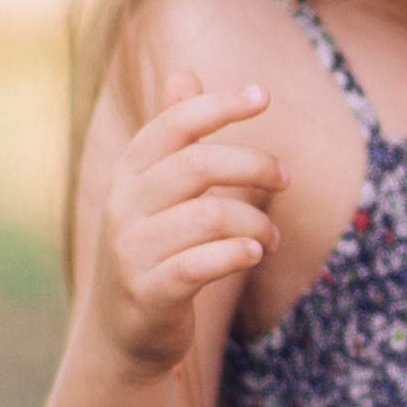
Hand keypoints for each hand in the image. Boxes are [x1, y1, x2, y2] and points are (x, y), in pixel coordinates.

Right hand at [83, 73, 285, 379]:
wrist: (120, 333)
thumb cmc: (151, 248)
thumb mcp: (153, 189)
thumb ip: (172, 136)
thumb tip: (185, 73)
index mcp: (129, 174)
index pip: (171, 126)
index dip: (217, 106)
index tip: (264, 96)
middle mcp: (123, 207)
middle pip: (197, 166)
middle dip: (254, 165)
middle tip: (286, 179)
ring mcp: (131, 251)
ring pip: (209, 217)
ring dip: (256, 223)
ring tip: (271, 238)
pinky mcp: (149, 293)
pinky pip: (201, 265)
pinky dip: (237, 255)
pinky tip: (255, 254)